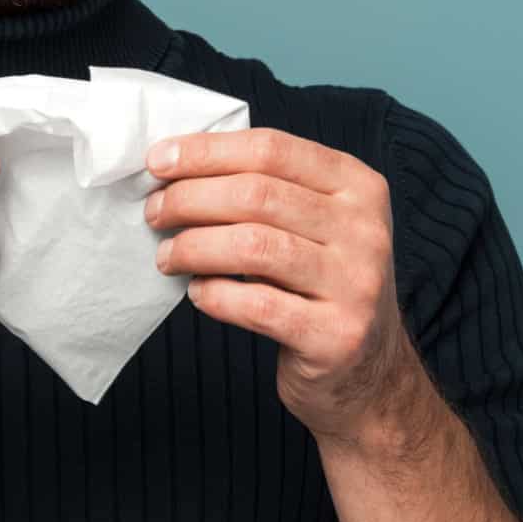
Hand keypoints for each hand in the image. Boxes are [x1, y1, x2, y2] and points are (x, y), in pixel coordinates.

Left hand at [142, 127, 435, 447]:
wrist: (368, 373)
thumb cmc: (320, 286)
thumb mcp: (315, 225)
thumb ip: (266, 190)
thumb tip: (175, 166)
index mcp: (358, 186)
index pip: (272, 149)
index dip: (206, 152)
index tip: (158, 162)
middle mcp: (365, 230)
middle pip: (257, 193)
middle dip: (190, 198)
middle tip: (155, 213)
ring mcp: (357, 284)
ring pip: (253, 245)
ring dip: (194, 246)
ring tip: (167, 256)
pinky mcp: (336, 336)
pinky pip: (256, 306)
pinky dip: (214, 295)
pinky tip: (197, 293)